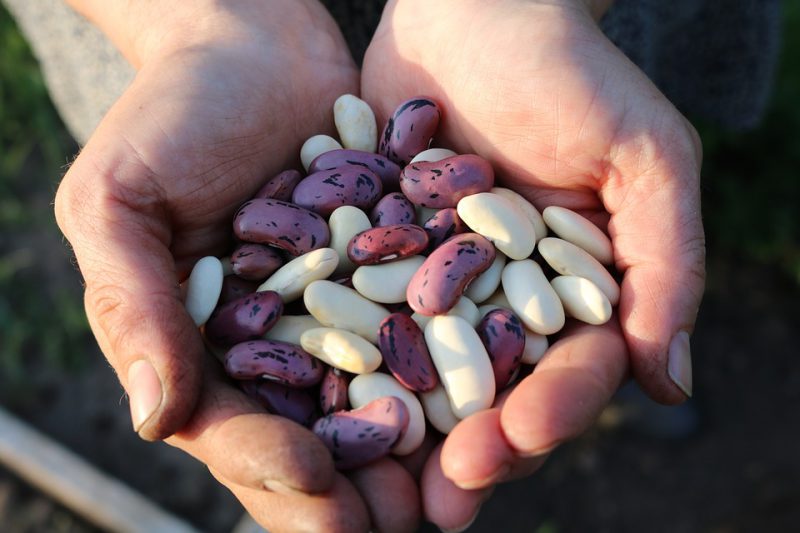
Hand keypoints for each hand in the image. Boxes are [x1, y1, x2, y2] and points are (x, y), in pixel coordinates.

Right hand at [55, 1, 421, 529]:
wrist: (254, 39)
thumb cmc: (172, 114)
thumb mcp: (122, 201)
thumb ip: (134, 303)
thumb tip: (154, 416)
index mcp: (208, 348)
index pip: (235, 431)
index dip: (271, 469)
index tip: (317, 486)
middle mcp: (283, 344)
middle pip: (319, 437)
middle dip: (357, 488)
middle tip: (406, 521)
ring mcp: (348, 311)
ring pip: (384, 398)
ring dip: (420, 447)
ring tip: (462, 479)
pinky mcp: (402, 268)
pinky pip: (432, 324)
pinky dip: (460, 358)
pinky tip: (496, 388)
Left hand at [363, 0, 703, 527]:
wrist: (478, 9)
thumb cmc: (572, 72)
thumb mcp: (643, 158)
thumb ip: (666, 266)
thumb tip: (670, 386)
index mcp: (574, 292)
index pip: (571, 372)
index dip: (551, 414)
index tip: (516, 442)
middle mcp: (503, 300)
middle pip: (492, 390)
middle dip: (470, 446)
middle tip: (439, 502)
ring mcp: (434, 283)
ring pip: (420, 371)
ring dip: (398, 428)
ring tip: (369, 477)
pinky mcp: (374, 255)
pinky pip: (355, 313)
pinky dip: (336, 355)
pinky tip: (310, 398)